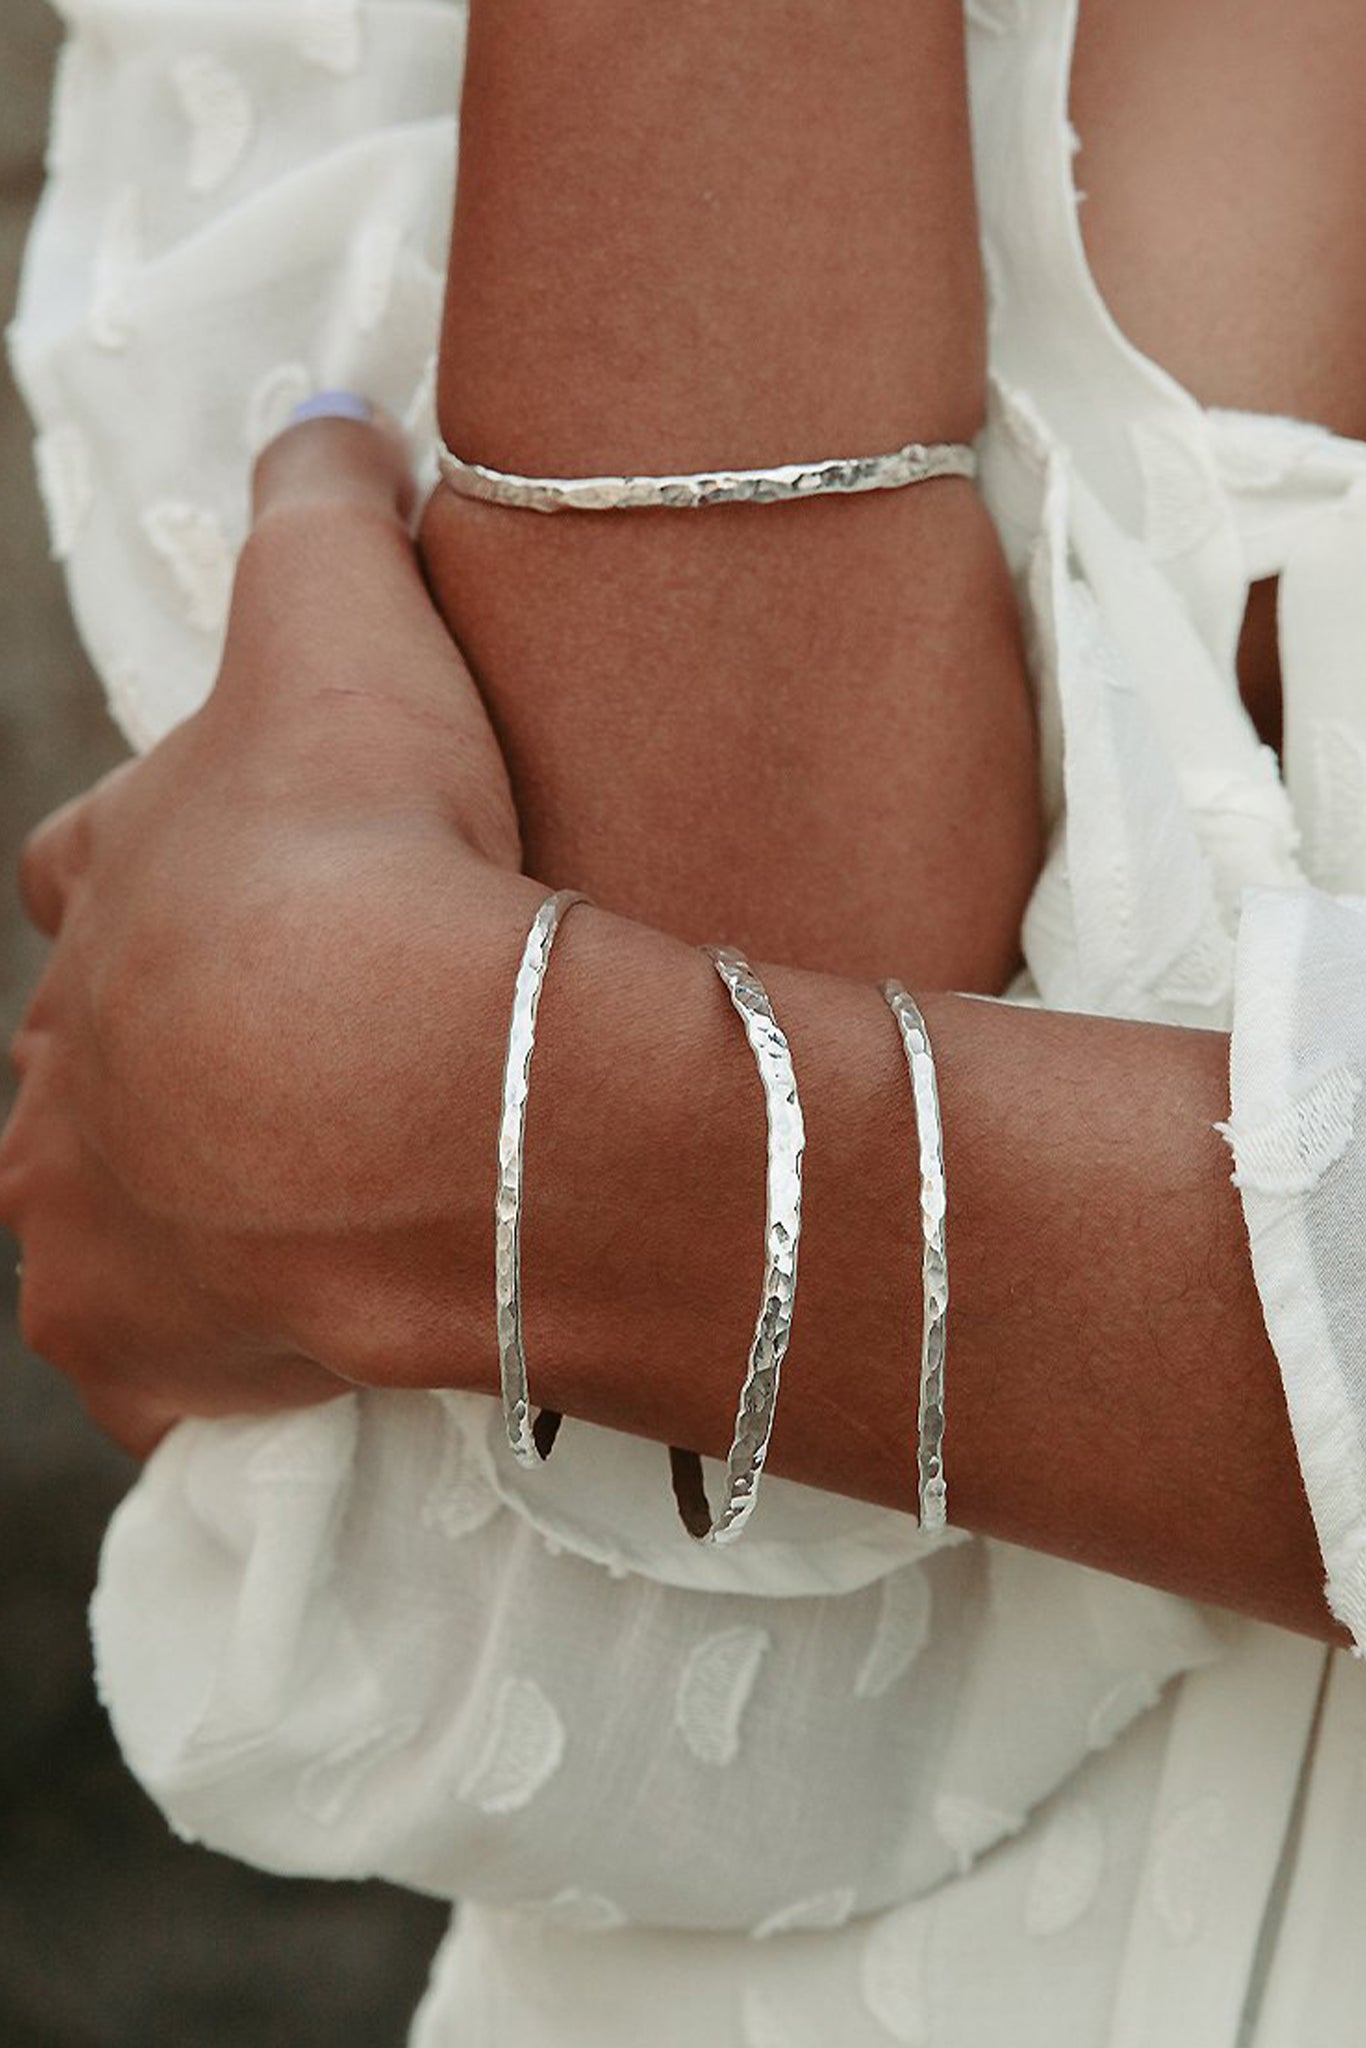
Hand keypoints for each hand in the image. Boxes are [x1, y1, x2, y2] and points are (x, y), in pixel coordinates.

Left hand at [1, 411, 533, 1455]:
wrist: (408, 1070)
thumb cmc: (363, 845)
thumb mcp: (341, 625)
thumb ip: (321, 509)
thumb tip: (329, 408)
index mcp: (104, 892)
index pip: (84, 867)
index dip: (148, 868)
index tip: (234, 880)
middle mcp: (63, 1061)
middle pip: (84, 1052)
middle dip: (159, 1047)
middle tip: (282, 1055)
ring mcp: (90, 1215)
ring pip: (91, 1207)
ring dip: (168, 1197)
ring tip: (283, 1202)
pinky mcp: (149, 1347)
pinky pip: (156, 1364)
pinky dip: (198, 1351)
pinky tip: (269, 1343)